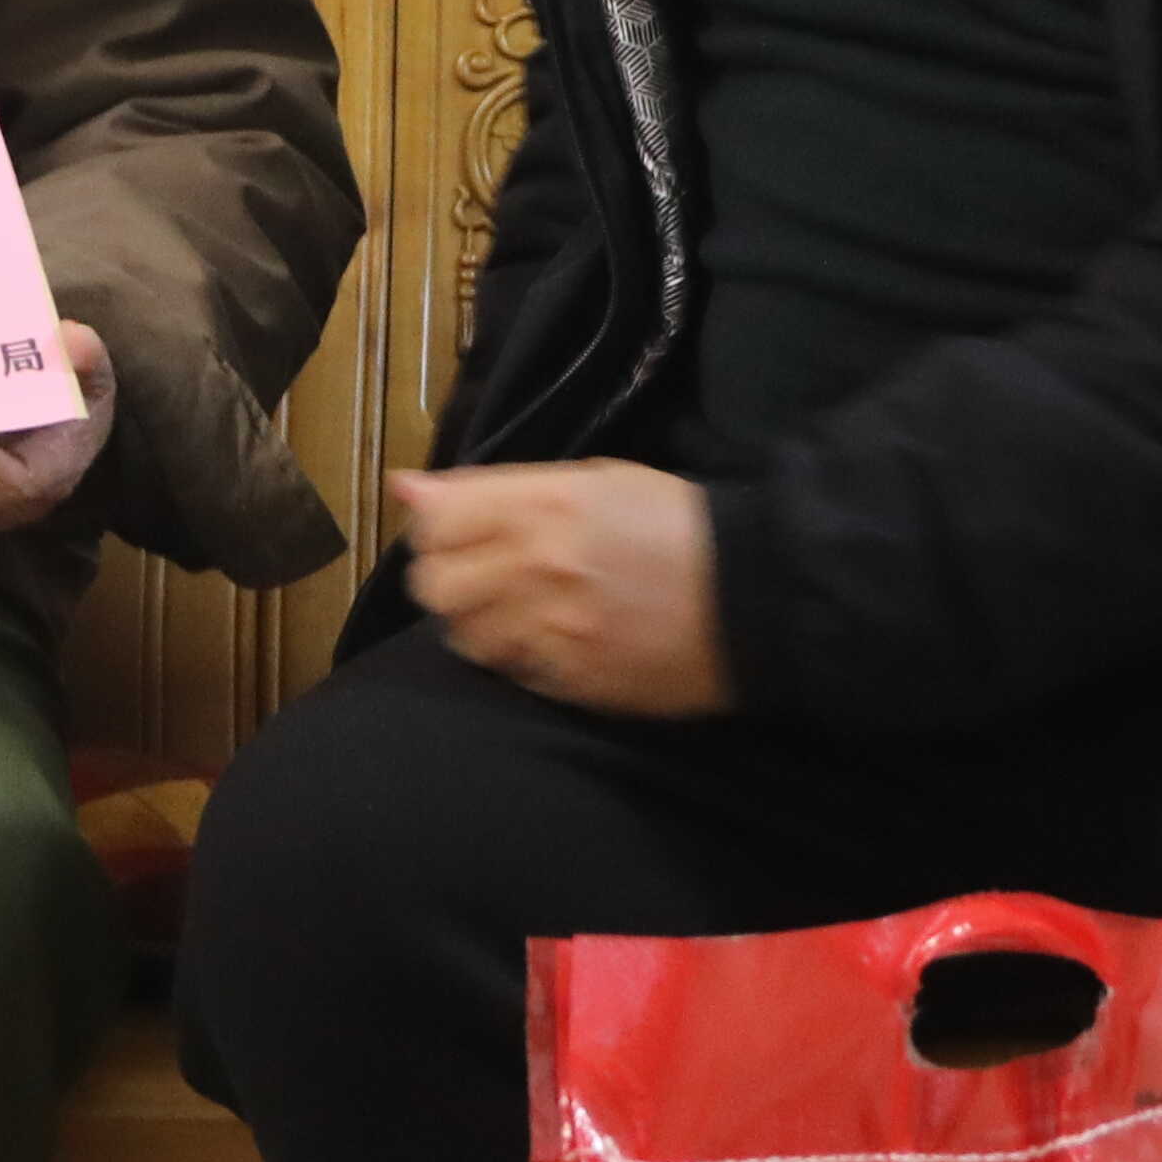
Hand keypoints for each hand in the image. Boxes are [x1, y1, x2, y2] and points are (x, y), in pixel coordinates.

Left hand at [394, 460, 730, 718]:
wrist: (755, 598)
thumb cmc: (676, 525)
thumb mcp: (595, 481)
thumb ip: (495, 488)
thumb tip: (406, 488)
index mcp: (549, 502)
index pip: (436, 521)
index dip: (435, 528)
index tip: (456, 532)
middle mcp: (541, 564)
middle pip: (434, 584)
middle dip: (446, 579)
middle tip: (479, 577)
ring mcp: (555, 628)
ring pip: (464, 636)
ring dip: (478, 623)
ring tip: (516, 612)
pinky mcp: (573, 680)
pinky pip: (510, 672)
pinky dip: (517, 658)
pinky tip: (551, 641)